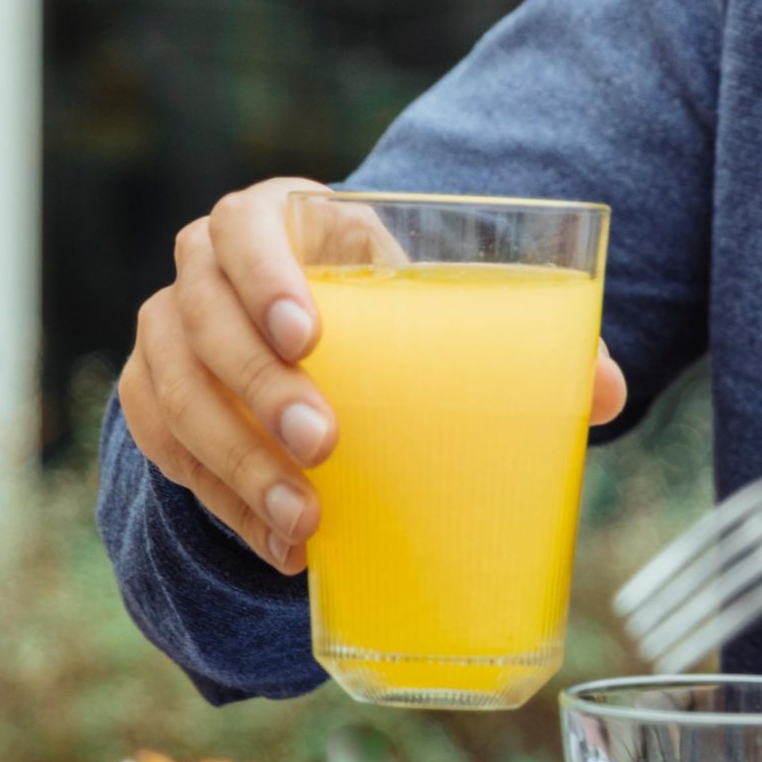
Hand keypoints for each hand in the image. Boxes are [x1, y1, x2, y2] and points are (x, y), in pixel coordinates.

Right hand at [116, 176, 627, 574]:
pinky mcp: (153, 401)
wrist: (304, 334)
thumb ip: (520, 338)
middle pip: (203, 320)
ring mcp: (164, 335)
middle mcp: (201, 268)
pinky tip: (276, 543)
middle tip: (323, 444)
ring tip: (304, 520)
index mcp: (272, 218)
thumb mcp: (431, 303)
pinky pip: (169, 456)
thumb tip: (608, 393)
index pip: (245, 227)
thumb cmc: (383, 308)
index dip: (264, 276)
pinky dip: (221, 503)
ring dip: (237, 464)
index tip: (311, 334)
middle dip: (259, 388)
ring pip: (176, 396)